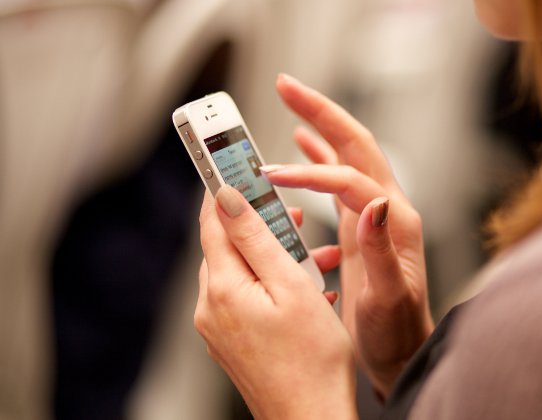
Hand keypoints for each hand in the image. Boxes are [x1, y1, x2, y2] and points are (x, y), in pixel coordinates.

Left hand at [195, 186, 355, 419]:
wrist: (312, 418)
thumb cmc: (311, 359)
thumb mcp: (289, 285)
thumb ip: (256, 237)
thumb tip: (226, 197)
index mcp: (223, 289)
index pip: (214, 221)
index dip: (224, 187)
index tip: (233, 161)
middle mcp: (212, 308)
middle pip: (230, 246)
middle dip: (263, 225)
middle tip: (294, 216)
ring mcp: (221, 328)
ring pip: (244, 272)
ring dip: (277, 257)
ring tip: (314, 258)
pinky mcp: (234, 342)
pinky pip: (250, 298)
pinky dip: (275, 284)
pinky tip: (308, 290)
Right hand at [263, 74, 434, 397]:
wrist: (405, 353)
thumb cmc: (398, 332)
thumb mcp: (389, 297)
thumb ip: (381, 250)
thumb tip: (374, 202)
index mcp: (394, 220)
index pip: (350, 178)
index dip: (311, 173)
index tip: (272, 176)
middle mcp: (386, 208)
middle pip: (355, 145)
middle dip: (321, 112)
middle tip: (286, 85)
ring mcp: (374, 214)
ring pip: (346, 155)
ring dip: (319, 127)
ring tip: (291, 102)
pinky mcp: (361, 227)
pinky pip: (339, 179)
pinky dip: (320, 157)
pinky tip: (303, 146)